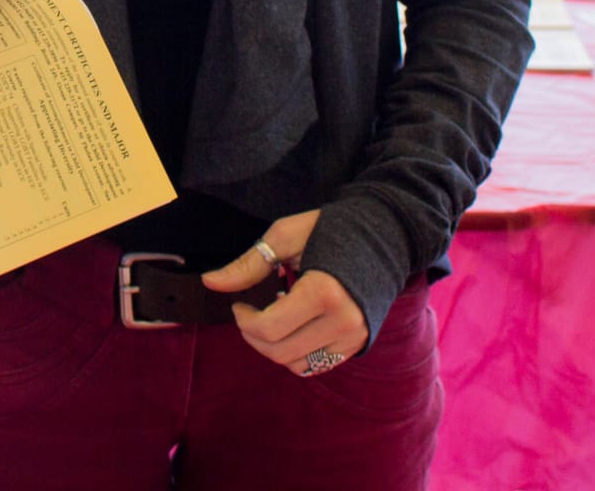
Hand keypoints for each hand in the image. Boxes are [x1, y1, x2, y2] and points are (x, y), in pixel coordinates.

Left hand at [202, 209, 367, 375]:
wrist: (384, 238)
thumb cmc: (329, 230)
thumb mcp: (284, 238)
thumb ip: (247, 265)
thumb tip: (210, 282)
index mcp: (323, 292)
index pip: (270, 328)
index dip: (244, 321)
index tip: (238, 305)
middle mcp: (343, 321)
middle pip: (280, 351)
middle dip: (253, 336)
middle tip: (247, 315)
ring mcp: (354, 337)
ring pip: (298, 364)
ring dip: (273, 349)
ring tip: (270, 320)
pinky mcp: (358, 344)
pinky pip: (317, 365)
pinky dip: (295, 354)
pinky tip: (291, 328)